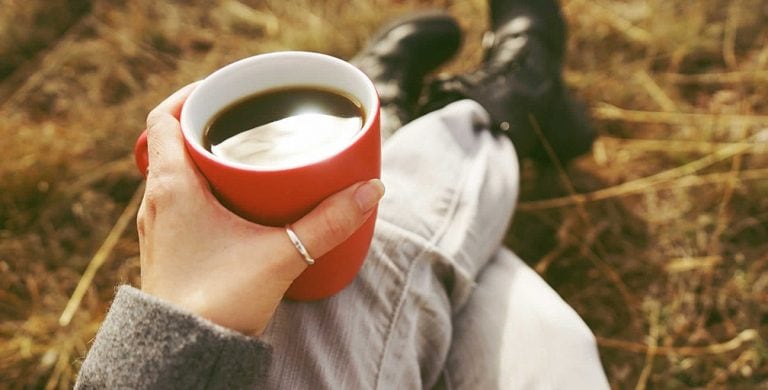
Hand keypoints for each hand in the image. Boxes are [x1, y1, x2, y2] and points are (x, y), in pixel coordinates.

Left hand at [137, 84, 384, 334]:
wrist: (184, 354)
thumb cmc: (217, 303)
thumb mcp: (282, 256)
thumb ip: (329, 222)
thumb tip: (370, 190)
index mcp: (171, 187)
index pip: (163, 118)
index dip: (190, 95)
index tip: (223, 91)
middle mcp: (156, 201)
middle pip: (172, 141)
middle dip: (209, 126)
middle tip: (246, 122)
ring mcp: (158, 226)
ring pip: (174, 172)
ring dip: (204, 158)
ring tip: (244, 155)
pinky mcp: (168, 248)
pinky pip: (178, 201)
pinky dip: (202, 189)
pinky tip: (235, 203)